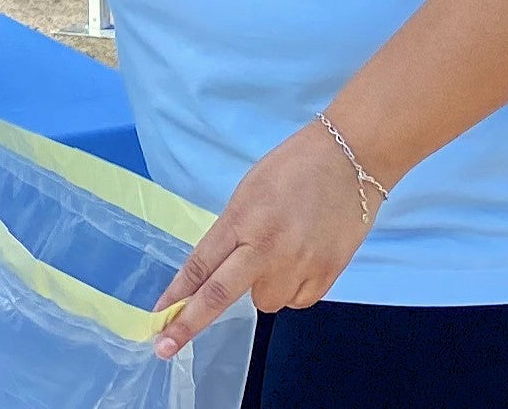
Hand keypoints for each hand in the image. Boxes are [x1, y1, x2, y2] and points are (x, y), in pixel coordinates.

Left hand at [149, 122, 377, 358]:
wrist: (349, 160)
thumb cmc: (293, 168)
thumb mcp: (248, 193)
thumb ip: (233, 233)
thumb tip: (220, 271)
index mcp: (242, 219)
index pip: (201, 265)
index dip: (177, 294)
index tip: (158, 317)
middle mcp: (267, 247)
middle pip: (220, 296)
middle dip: (190, 324)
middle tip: (166, 347)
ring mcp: (299, 265)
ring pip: (266, 303)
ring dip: (263, 288)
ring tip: (281, 252)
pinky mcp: (327, 275)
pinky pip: (298, 300)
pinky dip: (293, 288)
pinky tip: (302, 259)